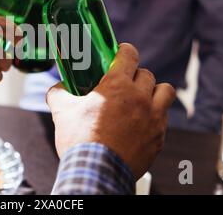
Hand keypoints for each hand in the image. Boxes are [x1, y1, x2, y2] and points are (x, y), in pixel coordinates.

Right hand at [46, 43, 175, 178]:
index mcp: (117, 86)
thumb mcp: (62, 112)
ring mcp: (153, 118)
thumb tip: (57, 88)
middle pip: (146, 73)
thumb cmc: (80, 141)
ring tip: (142, 98)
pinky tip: (141, 122)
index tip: (121, 53)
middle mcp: (140, 98)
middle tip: (123, 83)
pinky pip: (164, 117)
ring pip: (165, 91)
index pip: (129, 55)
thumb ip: (59, 94)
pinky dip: (155, 115)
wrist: (97, 172)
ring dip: (154, 91)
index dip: (125, 50)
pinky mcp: (159, 137)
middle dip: (134, 75)